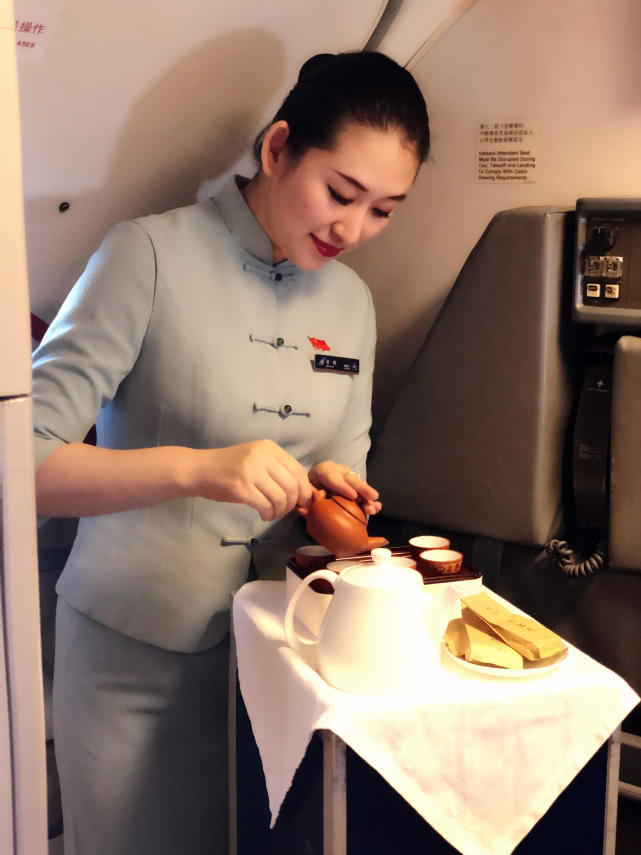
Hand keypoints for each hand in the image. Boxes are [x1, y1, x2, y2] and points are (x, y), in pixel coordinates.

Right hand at [193, 440, 312, 521]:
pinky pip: (266, 505)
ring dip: (280, 511)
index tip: (302, 501)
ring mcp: (251, 471)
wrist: (199, 469)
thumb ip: (275, 468)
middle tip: (286, 511)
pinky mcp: (241, 487)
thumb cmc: (228, 467)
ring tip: (273, 514)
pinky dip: (268, 514)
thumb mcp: (255, 458)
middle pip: (292, 485)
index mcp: (269, 448)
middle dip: (293, 503)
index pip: (298, 470)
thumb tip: (300, 490)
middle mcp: (262, 456)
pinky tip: (264, 515)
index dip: (304, 489)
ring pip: (281, 497)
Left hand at [308, 461, 381, 515]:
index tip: (353, 496)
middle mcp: (339, 471)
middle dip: (362, 489)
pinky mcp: (354, 484)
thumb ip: (308, 496)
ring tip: (374, 505)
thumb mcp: (305, 489)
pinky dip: (370, 500)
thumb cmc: (309, 487)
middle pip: (351, 479)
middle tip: (371, 497)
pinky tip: (377, 506)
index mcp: (323, 471)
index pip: (333, 478)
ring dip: (368, 497)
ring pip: (359, 484)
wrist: (314, 479)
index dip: (343, 487)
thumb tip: (313, 500)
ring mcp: (348, 476)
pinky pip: (363, 491)